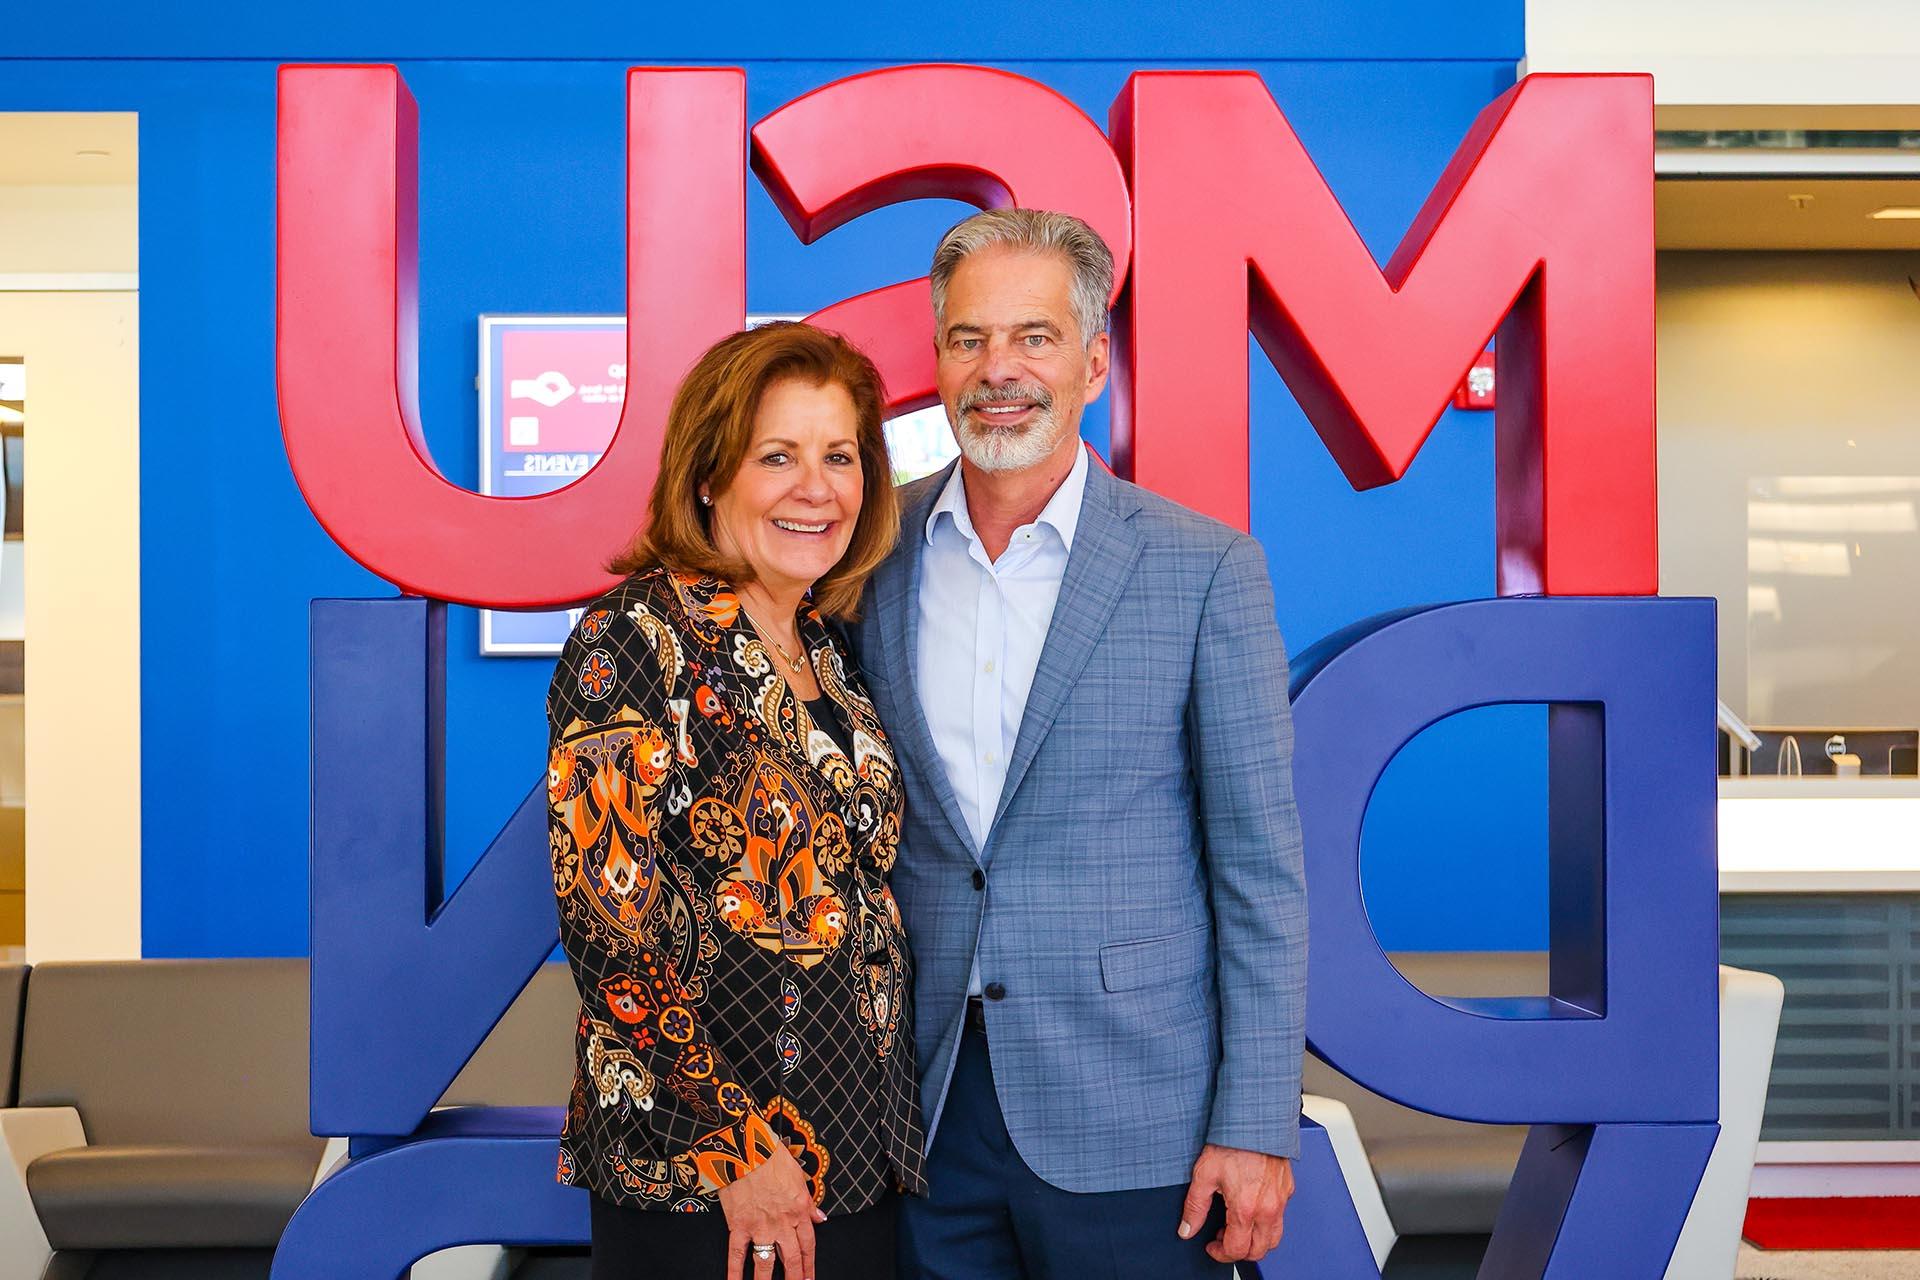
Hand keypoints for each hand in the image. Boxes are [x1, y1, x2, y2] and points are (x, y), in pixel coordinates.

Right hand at [719, 1144, 826, 1279]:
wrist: (745, 1149)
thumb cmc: (771, 1157)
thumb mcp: (798, 1176)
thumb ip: (809, 1202)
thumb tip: (821, 1218)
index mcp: (799, 1209)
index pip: (808, 1245)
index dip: (810, 1265)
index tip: (810, 1278)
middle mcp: (782, 1222)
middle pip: (792, 1259)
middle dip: (795, 1278)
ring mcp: (760, 1226)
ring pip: (766, 1263)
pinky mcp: (739, 1225)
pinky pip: (737, 1254)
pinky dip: (735, 1273)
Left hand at [1177, 1143, 1293, 1262]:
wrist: (1254, 1119)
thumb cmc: (1232, 1141)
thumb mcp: (1204, 1174)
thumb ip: (1195, 1207)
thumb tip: (1187, 1229)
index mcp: (1246, 1208)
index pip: (1237, 1250)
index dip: (1221, 1253)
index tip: (1212, 1246)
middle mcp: (1269, 1208)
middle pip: (1260, 1250)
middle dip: (1240, 1251)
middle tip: (1223, 1236)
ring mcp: (1281, 1200)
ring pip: (1274, 1237)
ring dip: (1256, 1240)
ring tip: (1237, 1224)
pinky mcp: (1287, 1189)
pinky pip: (1281, 1216)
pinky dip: (1267, 1222)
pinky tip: (1251, 1207)